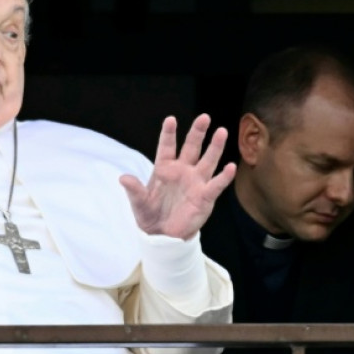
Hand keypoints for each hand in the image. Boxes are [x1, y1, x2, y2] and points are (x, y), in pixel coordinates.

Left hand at [120, 114, 235, 239]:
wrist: (163, 236)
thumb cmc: (150, 215)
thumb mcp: (139, 203)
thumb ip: (134, 190)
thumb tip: (123, 178)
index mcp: (164, 168)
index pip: (167, 146)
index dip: (169, 133)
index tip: (171, 119)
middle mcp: (182, 171)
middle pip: (191, 147)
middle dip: (197, 132)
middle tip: (204, 117)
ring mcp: (195, 182)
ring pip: (207, 161)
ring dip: (215, 147)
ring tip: (221, 132)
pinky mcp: (205, 197)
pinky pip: (216, 185)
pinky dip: (224, 177)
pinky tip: (231, 167)